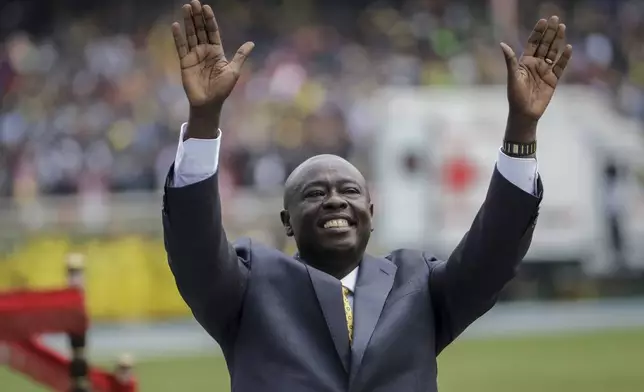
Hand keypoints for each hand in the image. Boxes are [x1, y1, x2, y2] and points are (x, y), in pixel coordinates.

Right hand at [172, 0, 253, 111]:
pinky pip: (181, 47)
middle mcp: (204, 50)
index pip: (212, 31)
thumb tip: (251, 43)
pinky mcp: (185, 62)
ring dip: (188, 22)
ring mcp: (194, 55)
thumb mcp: (234, 70)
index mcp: (216, 51)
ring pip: (190, 35)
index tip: (206, 7)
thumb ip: (240, 55)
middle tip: (194, 2)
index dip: (209, 20)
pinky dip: (178, 37)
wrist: (209, 103)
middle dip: (197, 16)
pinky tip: (175, 25)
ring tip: (185, 7)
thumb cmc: (222, 89)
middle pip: (200, 30)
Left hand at [500, 16, 572, 141]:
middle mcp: (536, 64)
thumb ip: (510, 60)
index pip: (533, 43)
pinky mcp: (553, 80)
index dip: (538, 32)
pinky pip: (560, 66)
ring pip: (553, 52)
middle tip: (556, 18)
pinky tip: (568, 48)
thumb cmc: (515, 96)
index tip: (543, 20)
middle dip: (550, 32)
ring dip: (558, 41)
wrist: (525, 113)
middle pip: (544, 45)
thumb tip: (502, 44)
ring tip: (563, 27)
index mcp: (525, 62)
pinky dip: (565, 57)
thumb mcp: (513, 77)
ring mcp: (545, 71)